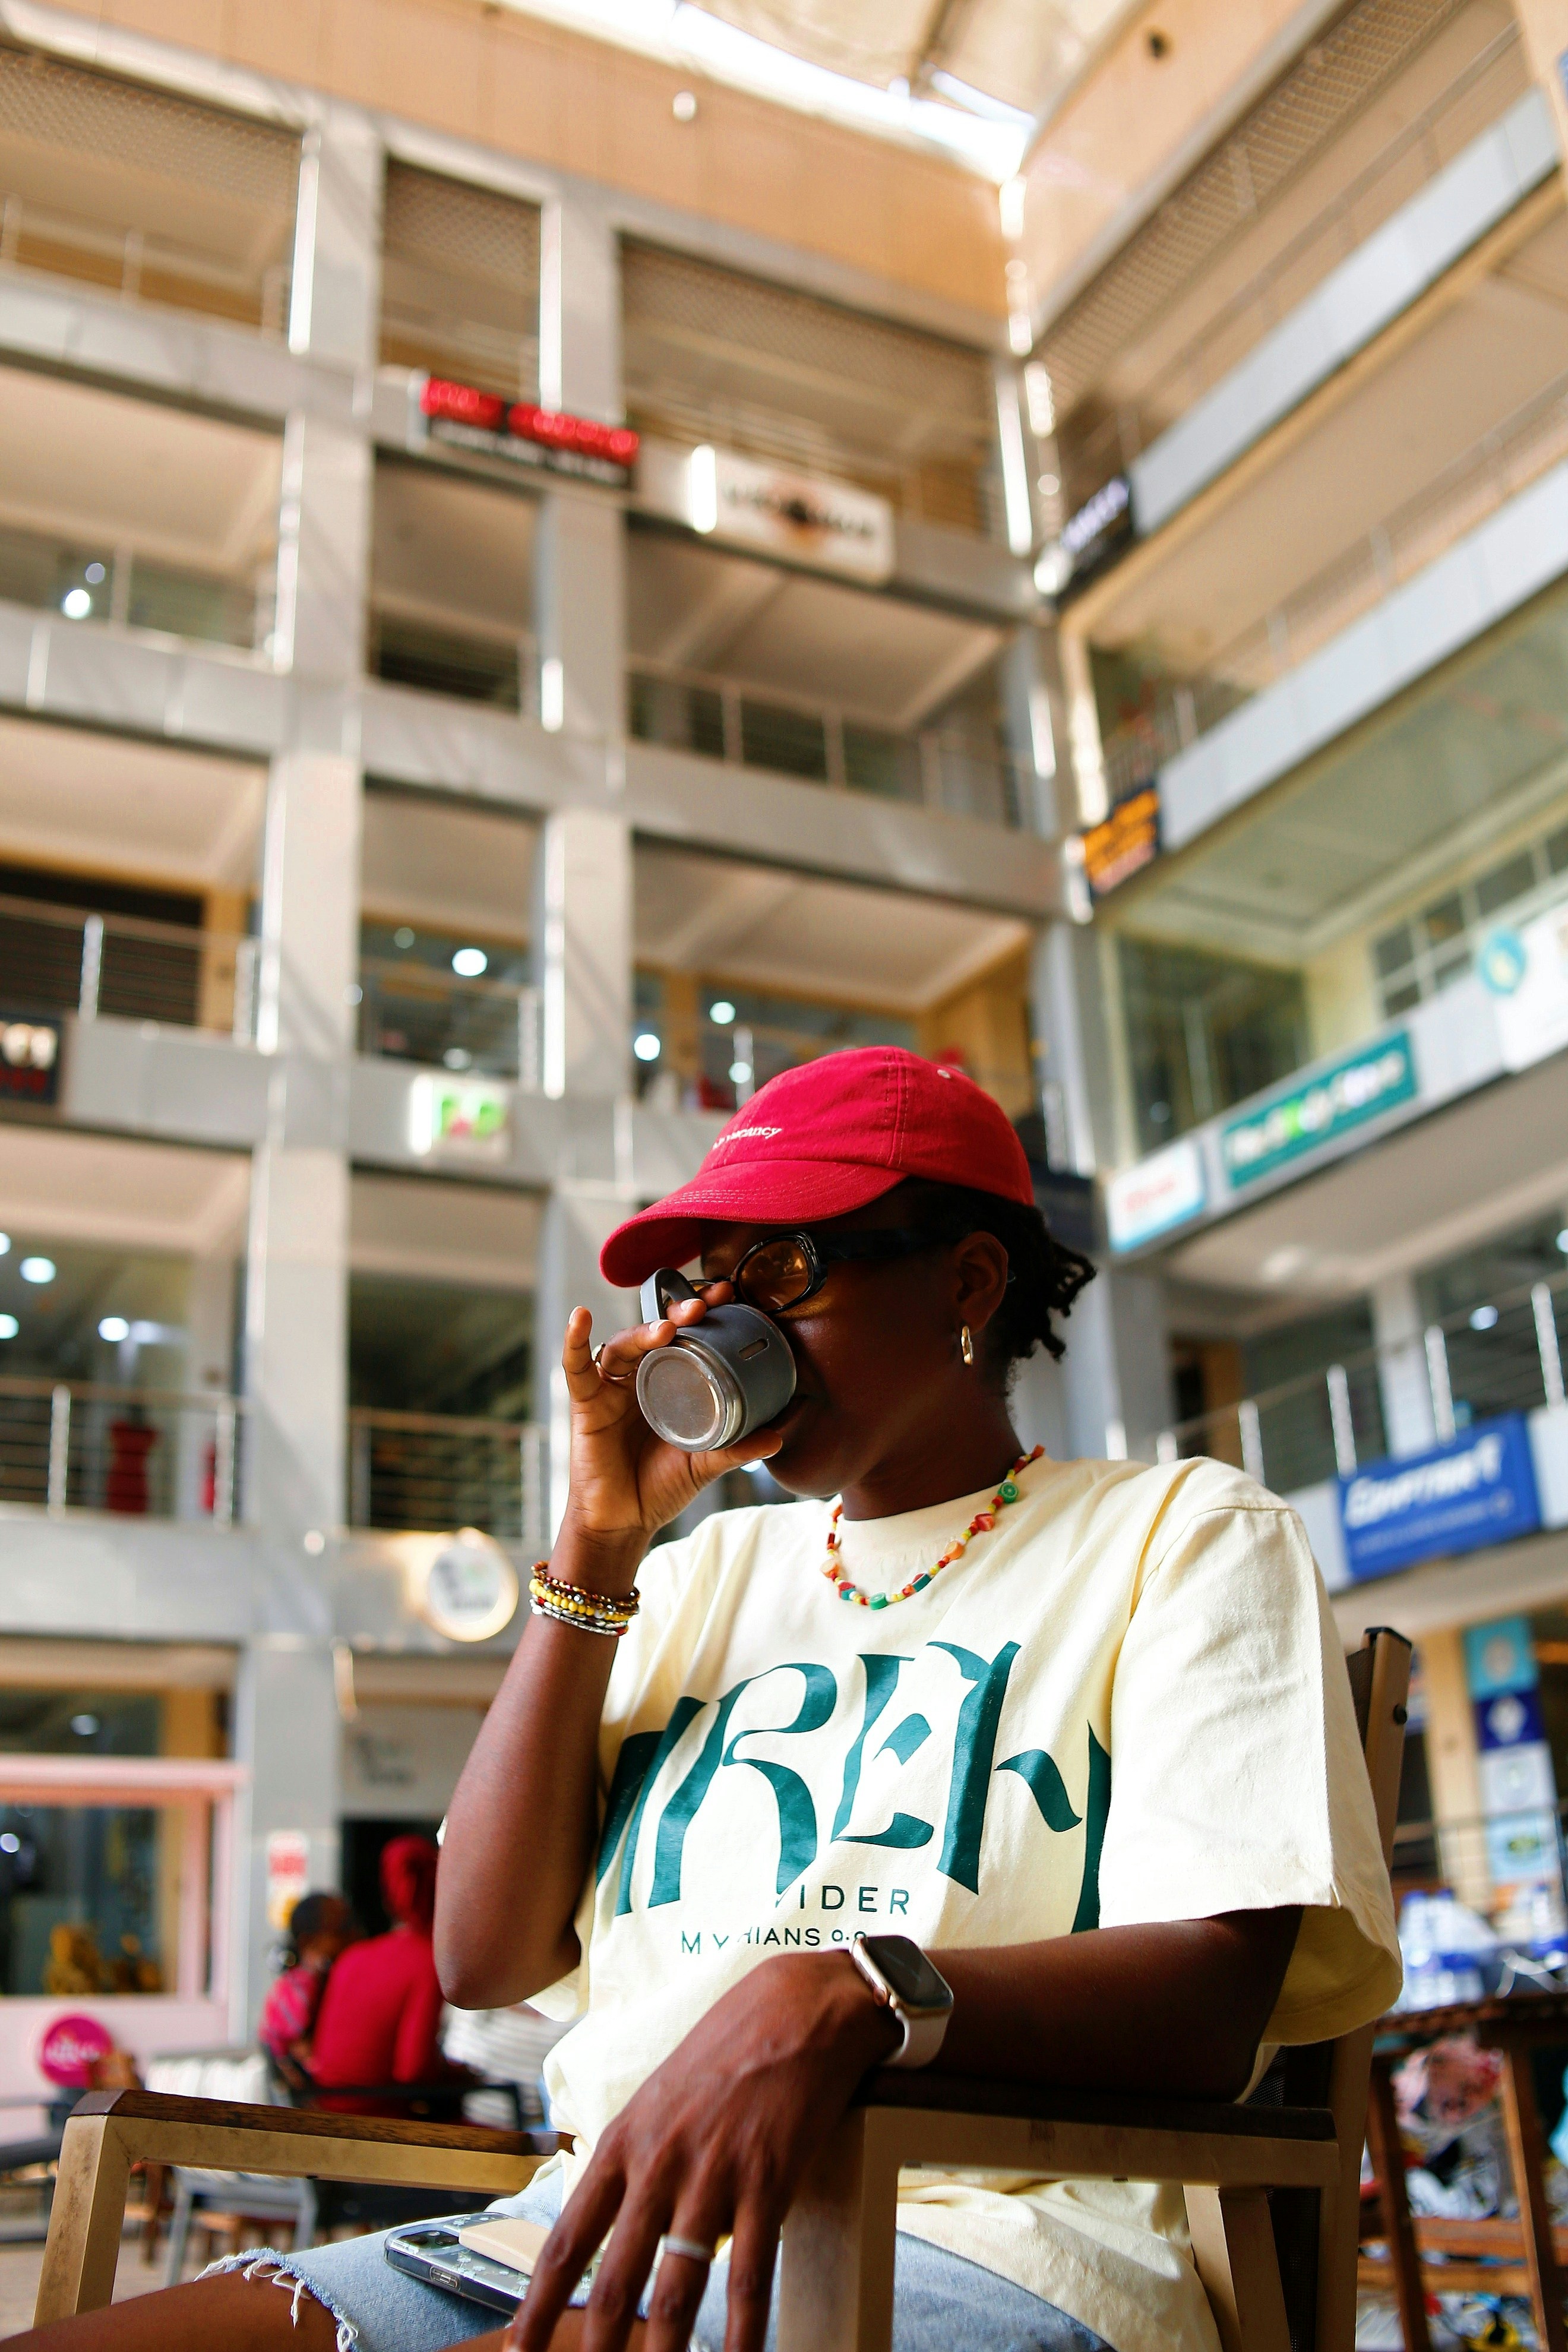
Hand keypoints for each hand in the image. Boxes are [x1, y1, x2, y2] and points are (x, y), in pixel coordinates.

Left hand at [503, 1952, 898, 2351]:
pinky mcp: (768, 2181)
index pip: (566, 2239)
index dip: (537, 2304)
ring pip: (679, 2288)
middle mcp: (659, 2163)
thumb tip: (614, 2213)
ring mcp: (714, 2174)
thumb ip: (634, 2155)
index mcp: (623, 2141)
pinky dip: (746, 2331)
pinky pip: (751, 2274)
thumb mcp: (658, 2095)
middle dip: (597, 2347)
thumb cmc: (727, 2048)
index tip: (517, 2351)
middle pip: (616, 2279)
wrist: (797, 2006)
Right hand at [558, 1289, 784, 1560]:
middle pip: (655, 1332)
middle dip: (679, 1311)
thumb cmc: (661, 1487)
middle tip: (706, 1303)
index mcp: (669, 1383)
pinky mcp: (586, 1403)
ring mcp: (612, 1388)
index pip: (686, 1336)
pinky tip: (579, 1318)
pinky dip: (574, 1342)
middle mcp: (640, 1378)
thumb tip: (777, 1437)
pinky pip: (576, 1367)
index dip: (704, 1314)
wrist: (624, 1522)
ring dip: (643, 1330)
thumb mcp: (704, 1464)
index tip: (730, 1295)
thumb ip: (736, 1449)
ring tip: (667, 1327)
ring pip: (624, 1345)